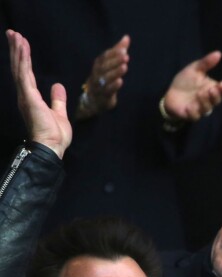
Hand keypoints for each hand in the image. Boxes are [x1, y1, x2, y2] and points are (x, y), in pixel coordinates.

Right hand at [6, 30, 71, 158]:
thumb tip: (58, 86)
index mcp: (31, 99)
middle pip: (19, 68)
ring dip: (18, 51)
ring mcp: (26, 96)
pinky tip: (22, 49)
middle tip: (13, 33)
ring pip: (20, 69)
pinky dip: (23, 61)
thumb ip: (57, 100)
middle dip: (16, 50)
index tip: (22, 44)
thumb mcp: (59, 113)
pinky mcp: (29, 98)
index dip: (23, 59)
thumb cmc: (55, 136)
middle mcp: (25, 96)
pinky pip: (25, 75)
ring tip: (16, 35)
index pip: (26, 75)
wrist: (52, 148)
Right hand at [77, 35, 129, 118]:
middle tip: (126, 56)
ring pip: (106, 77)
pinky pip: (107, 90)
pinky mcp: (103, 96)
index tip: (124, 49)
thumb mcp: (110, 64)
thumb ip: (118, 51)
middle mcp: (97, 73)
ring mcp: (99, 84)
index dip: (114, 52)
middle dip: (115, 60)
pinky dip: (113, 86)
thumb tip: (127, 37)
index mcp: (99, 64)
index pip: (105, 56)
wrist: (93, 100)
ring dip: (115, 72)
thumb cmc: (104, 78)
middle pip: (105, 65)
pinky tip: (120, 81)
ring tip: (125, 67)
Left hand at [162, 51, 221, 121]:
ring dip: (205, 101)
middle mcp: (208, 100)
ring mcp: (200, 108)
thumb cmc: (185, 81)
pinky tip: (190, 106)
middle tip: (211, 89)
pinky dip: (193, 112)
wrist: (170, 93)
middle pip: (217, 101)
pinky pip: (195, 116)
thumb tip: (218, 53)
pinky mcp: (190, 114)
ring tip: (200, 93)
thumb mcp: (195, 69)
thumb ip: (206, 63)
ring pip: (207, 109)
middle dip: (216, 96)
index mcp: (212, 88)